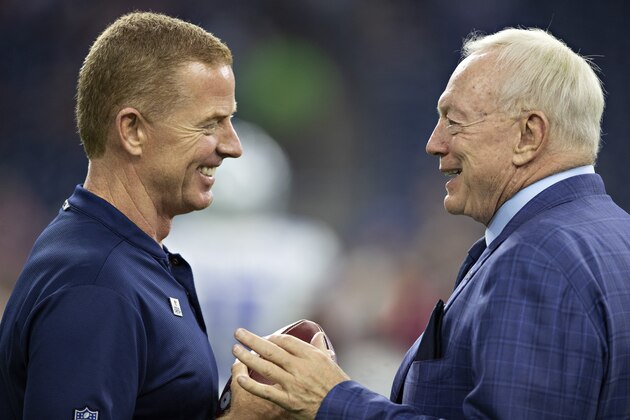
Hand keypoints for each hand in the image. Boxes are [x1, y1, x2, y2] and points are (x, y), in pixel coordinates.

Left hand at [232, 329, 350, 419]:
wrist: (344, 408)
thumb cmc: (338, 385)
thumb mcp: (330, 362)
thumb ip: (319, 348)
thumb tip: (316, 335)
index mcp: (310, 355)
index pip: (285, 341)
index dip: (272, 337)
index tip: (264, 338)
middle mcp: (300, 367)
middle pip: (271, 349)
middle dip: (252, 340)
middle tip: (238, 333)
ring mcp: (292, 384)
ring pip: (265, 367)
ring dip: (247, 357)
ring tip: (235, 348)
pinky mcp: (288, 401)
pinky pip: (265, 391)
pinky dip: (251, 385)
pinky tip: (239, 377)